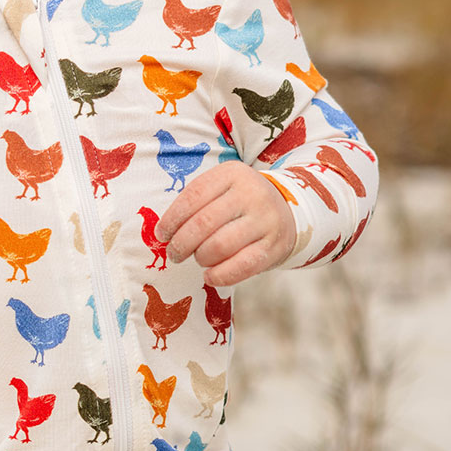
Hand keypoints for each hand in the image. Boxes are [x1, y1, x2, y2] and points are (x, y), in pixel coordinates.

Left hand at [156, 161, 294, 286]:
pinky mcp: (275, 246)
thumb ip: (195, 203)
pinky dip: (220, 275)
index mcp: (232, 174)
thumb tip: (164, 232)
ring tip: (197, 259)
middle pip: (204, 223)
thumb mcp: (222, 188)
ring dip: (200, 257)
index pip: (193, 196)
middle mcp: (252, 193)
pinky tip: (209, 276)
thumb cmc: (241, 202)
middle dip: (181, 243)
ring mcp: (265, 220)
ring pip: (220, 245)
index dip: (172, 219)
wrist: (288, 211)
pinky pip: (242, 266)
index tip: (161, 234)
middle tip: (174, 254)